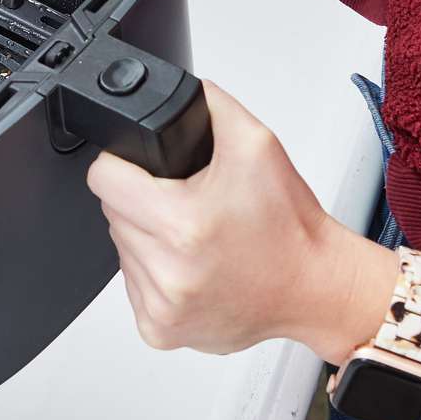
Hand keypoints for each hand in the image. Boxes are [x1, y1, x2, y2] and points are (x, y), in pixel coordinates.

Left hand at [86, 81, 393, 359]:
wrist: (317, 287)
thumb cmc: (291, 226)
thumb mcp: (256, 143)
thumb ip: (207, 104)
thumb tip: (173, 88)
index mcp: (182, 224)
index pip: (103, 178)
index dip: (122, 164)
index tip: (144, 169)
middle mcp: (168, 272)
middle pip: (112, 211)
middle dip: (141, 200)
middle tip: (184, 202)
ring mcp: (162, 307)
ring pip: (121, 248)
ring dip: (146, 236)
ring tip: (192, 234)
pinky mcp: (160, 330)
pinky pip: (133, 285)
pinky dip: (154, 271)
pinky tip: (188, 264)